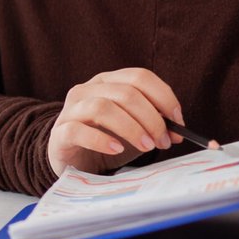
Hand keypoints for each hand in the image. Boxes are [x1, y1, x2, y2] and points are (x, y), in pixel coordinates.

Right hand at [47, 68, 185, 176]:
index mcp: (108, 82)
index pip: (139, 77)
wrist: (73, 161)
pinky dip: (101, 140)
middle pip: (125, 93)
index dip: (163, 97)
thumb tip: (177, 133)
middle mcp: (87, 90)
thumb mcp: (134, 130)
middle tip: (164, 141)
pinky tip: (117, 150)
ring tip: (146, 146)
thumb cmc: (106, 141)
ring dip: (131, 128)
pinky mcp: (60, 132)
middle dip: (151, 118)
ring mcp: (71, 110)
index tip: (178, 120)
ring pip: (102, 107)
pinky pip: (78, 130)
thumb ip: (154, 126)